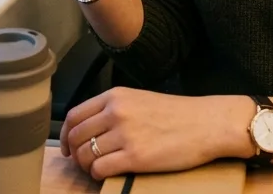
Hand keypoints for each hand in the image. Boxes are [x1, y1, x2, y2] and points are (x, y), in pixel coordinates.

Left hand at [60, 88, 252, 179]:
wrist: (206, 124)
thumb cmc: (177, 114)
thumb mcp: (140, 99)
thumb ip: (114, 109)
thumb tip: (89, 128)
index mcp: (115, 96)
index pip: (74, 115)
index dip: (65, 134)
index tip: (67, 146)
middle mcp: (116, 112)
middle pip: (76, 136)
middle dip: (74, 152)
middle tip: (82, 162)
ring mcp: (125, 135)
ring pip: (86, 155)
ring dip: (87, 166)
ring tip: (97, 168)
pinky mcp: (135, 157)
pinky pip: (101, 169)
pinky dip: (98, 175)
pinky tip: (107, 174)